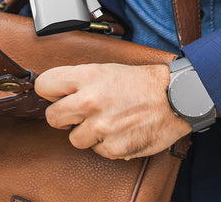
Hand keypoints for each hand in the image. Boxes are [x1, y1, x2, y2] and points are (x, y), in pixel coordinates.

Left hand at [35, 63, 190, 159]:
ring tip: (107, 120)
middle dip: (64, 117)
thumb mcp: (108, 69)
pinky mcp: (113, 148)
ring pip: (74, 139)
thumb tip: (55, 92)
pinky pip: (98, 151)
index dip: (48, 91)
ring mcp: (101, 126)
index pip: (45, 85)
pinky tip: (120, 130)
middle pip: (52, 118)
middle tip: (79, 113)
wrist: (175, 98)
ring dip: (88, 133)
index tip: (54, 95)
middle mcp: (91, 101)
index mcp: (88, 76)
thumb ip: (80, 80)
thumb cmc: (142, 82)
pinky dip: (107, 144)